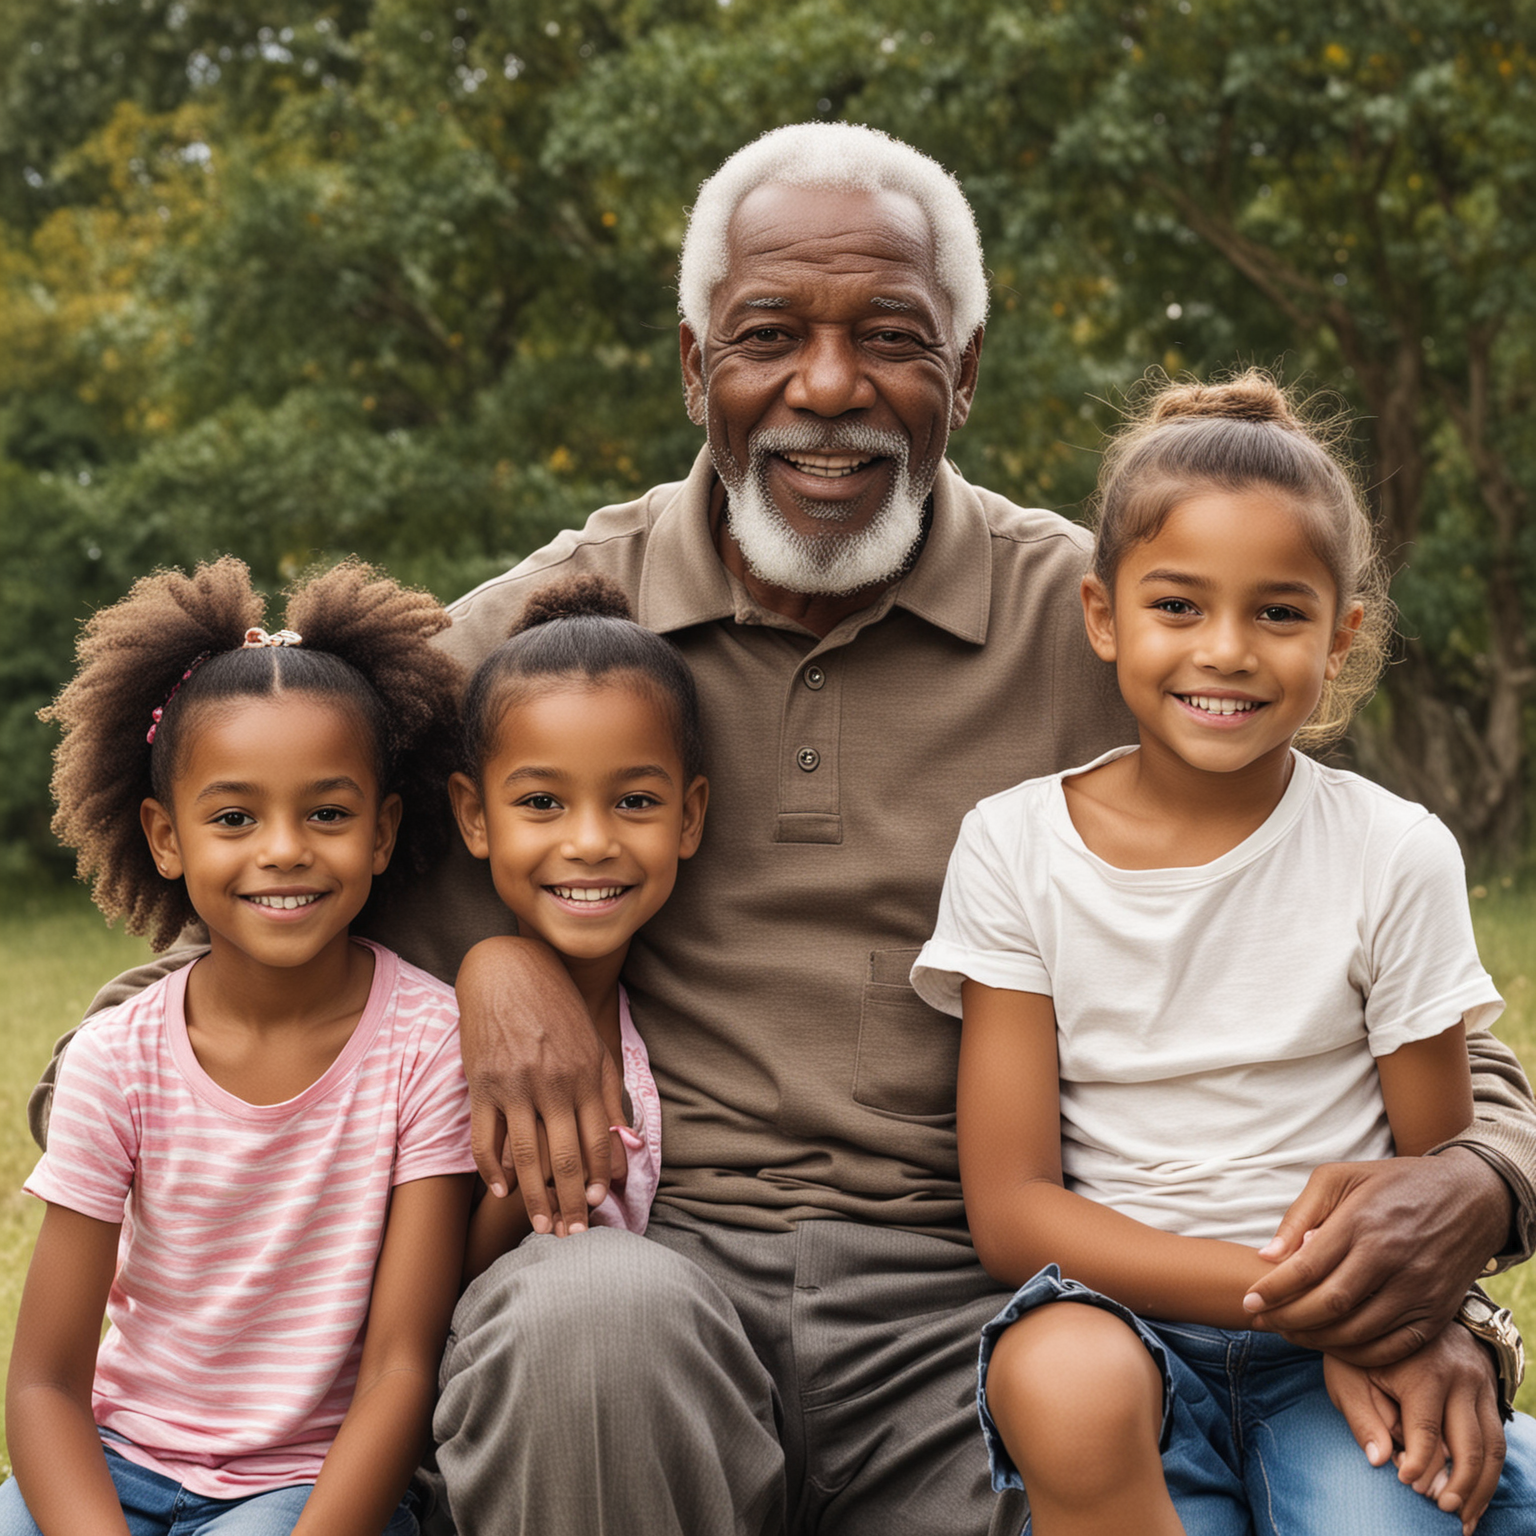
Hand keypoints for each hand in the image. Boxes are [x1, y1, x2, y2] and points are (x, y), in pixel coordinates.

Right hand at [456, 937, 627, 1234]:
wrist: (508, 971)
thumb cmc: (557, 1008)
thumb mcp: (594, 1044)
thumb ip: (609, 1094)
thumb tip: (630, 1143)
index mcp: (584, 1075)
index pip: (598, 1140)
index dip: (600, 1177)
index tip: (599, 1204)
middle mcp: (552, 1084)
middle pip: (565, 1158)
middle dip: (571, 1202)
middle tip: (572, 1235)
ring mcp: (514, 1086)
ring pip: (525, 1157)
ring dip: (534, 1199)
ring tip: (540, 1226)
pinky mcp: (481, 1084)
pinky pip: (484, 1137)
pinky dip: (491, 1169)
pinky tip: (501, 1191)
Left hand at [1242, 1150, 1511, 1362]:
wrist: (1471, 1198)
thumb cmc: (1394, 1183)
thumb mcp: (1340, 1178)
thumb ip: (1301, 1215)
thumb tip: (1268, 1256)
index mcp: (1362, 1222)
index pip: (1306, 1268)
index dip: (1273, 1291)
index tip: (1248, 1302)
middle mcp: (1391, 1259)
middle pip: (1329, 1305)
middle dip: (1287, 1320)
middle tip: (1261, 1322)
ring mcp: (1418, 1289)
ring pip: (1357, 1331)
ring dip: (1316, 1340)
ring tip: (1288, 1333)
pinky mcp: (1436, 1313)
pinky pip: (1391, 1347)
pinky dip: (1357, 1355)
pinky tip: (1331, 1345)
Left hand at [1324, 1327, 1505, 1534]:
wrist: (1400, 1304)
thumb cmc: (1365, 1348)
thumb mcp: (1347, 1372)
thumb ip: (1361, 1416)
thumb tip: (1379, 1461)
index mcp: (1422, 1371)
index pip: (1426, 1431)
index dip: (1418, 1464)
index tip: (1407, 1484)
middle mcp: (1460, 1378)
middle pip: (1469, 1445)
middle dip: (1458, 1485)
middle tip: (1442, 1511)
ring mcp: (1480, 1385)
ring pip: (1492, 1448)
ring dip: (1481, 1488)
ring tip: (1463, 1520)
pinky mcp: (1488, 1393)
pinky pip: (1497, 1439)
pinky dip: (1489, 1473)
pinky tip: (1474, 1498)